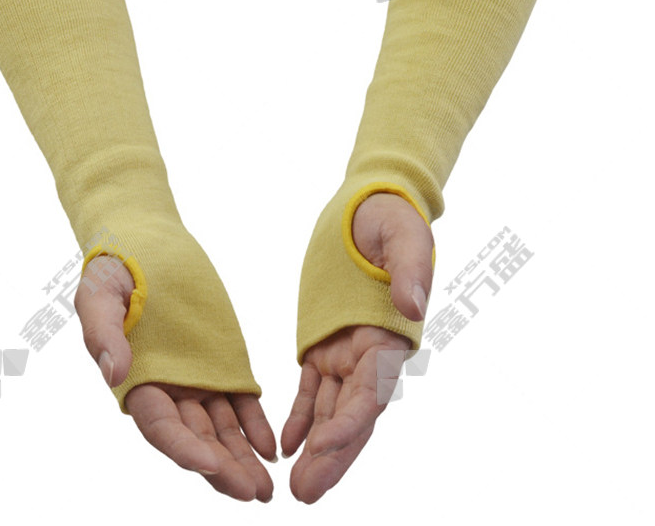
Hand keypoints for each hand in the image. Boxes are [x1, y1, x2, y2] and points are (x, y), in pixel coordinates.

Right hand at [74, 254, 275, 501]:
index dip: (183, 449)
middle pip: (196, 438)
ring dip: (243, 457)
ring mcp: (196, 378)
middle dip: (223, 469)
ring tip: (269, 486)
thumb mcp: (98, 297)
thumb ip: (104, 334)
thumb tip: (115, 373)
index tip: (210, 464)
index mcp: (136, 381)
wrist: (143, 244)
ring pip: (222, 428)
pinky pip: (240, 400)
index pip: (161, 427)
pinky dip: (255, 424)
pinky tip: (272, 447)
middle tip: (254, 492)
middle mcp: (167, 389)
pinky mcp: (220, 362)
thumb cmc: (111, 272)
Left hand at [281, 193, 433, 502]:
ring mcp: (348, 353)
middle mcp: (372, 354)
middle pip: (353, 416)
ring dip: (316, 449)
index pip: (373, 390)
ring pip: (332, 411)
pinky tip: (287, 445)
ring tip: (296, 486)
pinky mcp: (326, 345)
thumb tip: (414, 308)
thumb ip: (410, 271)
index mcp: (391, 336)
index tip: (324, 448)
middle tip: (306, 494)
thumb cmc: (393, 220)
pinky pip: (313, 390)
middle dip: (332, 457)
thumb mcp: (405, 236)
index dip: (351, 423)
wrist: (370, 209)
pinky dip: (302, 418)